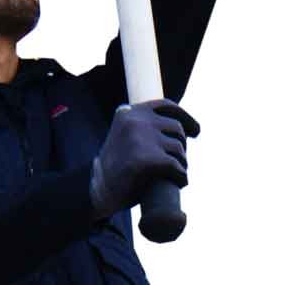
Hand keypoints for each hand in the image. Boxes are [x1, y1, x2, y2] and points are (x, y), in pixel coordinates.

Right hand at [89, 100, 199, 218]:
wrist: (97, 188)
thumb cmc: (116, 165)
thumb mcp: (126, 135)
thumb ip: (144, 127)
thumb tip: (179, 127)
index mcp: (130, 111)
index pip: (166, 106)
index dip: (185, 117)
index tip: (196, 130)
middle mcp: (135, 120)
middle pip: (176, 128)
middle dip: (182, 146)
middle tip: (180, 162)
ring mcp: (139, 138)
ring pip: (178, 147)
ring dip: (183, 163)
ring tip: (178, 173)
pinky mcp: (143, 160)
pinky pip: (175, 165)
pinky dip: (181, 176)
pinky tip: (180, 182)